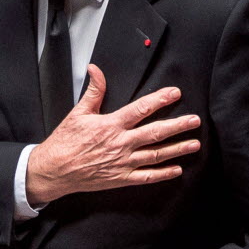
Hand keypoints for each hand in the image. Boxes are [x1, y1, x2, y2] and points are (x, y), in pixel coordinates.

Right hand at [25, 64, 200, 203]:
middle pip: (155, 133)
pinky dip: (163, 174)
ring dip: (177, 149)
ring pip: (156, 155)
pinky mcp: (121, 178)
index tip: (174, 93)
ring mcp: (123, 163)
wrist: (55, 170)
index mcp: (111, 125)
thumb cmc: (65, 142)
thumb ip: (94, 91)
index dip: (160, 100)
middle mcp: (120, 144)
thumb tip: (96, 70)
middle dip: (178, 126)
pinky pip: (147, 177)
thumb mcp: (78, 113)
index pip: (141, 109)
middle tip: (194, 120)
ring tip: (194, 143)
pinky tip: (177, 169)